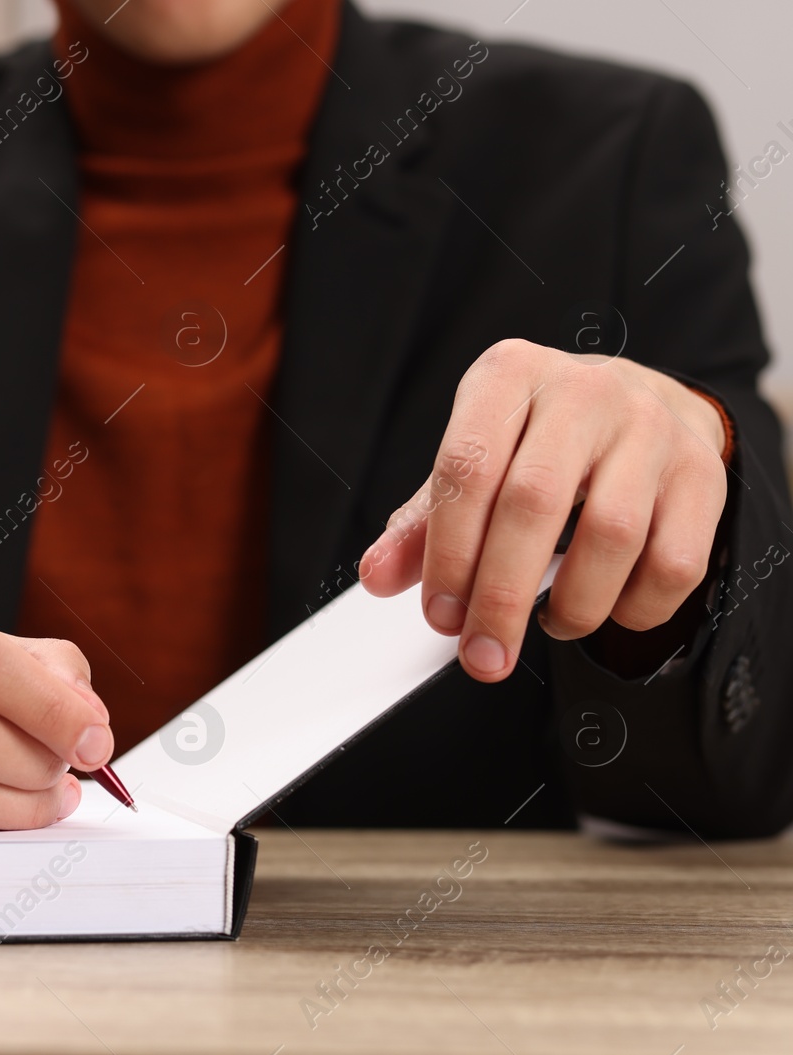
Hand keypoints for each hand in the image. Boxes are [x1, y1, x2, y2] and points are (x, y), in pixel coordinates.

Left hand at [359, 339, 727, 681]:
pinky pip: (673, 562)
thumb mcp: (474, 461)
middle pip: (532, 505)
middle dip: (500, 596)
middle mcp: (582, 391)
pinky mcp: (703, 473)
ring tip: (549, 624)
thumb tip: (378, 576)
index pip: (466, 469)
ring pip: (611, 536)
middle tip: (483, 652)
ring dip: (573, 605)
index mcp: (508, 376)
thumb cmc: (540, 442)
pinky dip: (634, 608)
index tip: (441, 616)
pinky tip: (606, 609)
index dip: (448, 554)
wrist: (645, 405)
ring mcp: (650, 428)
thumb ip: (422, 523)